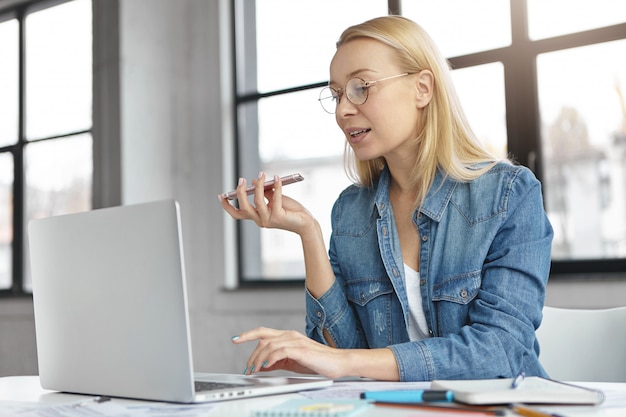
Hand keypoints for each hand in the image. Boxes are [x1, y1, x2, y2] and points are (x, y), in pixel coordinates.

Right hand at [219, 172, 314, 234]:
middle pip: (243, 208)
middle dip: (240, 193)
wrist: (306, 223)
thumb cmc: (291, 211)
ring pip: (257, 201)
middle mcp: (260, 221)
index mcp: (257, 217)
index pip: (238, 214)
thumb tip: (253, 181)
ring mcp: (269, 220)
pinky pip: (274, 198)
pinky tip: (276, 177)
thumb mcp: (275, 199)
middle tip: (242, 180)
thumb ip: (264, 192)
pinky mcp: (279, 217)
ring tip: (261, 174)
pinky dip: (275, 186)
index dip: (227, 206)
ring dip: (258, 185)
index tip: (221, 196)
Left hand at [231, 327, 348, 379]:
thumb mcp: (292, 362)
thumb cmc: (317, 361)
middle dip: (251, 354)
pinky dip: (270, 359)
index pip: (263, 332)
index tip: (235, 339)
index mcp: (287, 336)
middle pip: (263, 339)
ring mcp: (295, 341)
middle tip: (247, 368)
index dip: (248, 334)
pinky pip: (280, 351)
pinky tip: (266, 366)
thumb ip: (277, 362)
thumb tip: (261, 366)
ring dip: (258, 359)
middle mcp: (290, 335)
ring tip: (254, 370)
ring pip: (269, 345)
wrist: (338, 362)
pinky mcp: (300, 349)